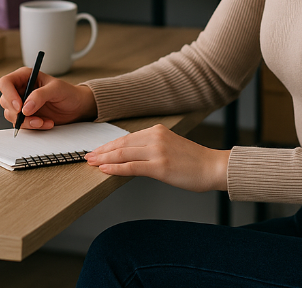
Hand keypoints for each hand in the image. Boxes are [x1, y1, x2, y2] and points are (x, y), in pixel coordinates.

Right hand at [0, 67, 96, 129]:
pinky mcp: (26, 117)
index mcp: (24, 77)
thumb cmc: (68, 93)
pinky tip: (46, 123)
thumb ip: (40, 95)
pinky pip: (21, 124)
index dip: (9, 94)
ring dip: (26, 121)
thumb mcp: (57, 89)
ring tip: (43, 121)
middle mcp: (20, 90)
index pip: (5, 83)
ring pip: (11, 115)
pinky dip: (32, 126)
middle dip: (17, 112)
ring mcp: (22, 104)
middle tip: (32, 116)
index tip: (19, 106)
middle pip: (5, 101)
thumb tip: (25, 107)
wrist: (77, 107)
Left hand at [84, 124, 229, 192]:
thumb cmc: (193, 161)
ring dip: (105, 159)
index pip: (126, 138)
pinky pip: (132, 167)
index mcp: (157, 131)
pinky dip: (115, 168)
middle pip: (121, 144)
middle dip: (102, 151)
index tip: (97, 150)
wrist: (213, 167)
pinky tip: (105, 170)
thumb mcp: (169, 147)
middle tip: (87, 156)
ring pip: (123, 154)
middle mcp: (155, 137)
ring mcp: (157, 151)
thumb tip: (129, 157)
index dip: (109, 145)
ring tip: (92, 163)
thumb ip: (150, 148)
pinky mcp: (160, 166)